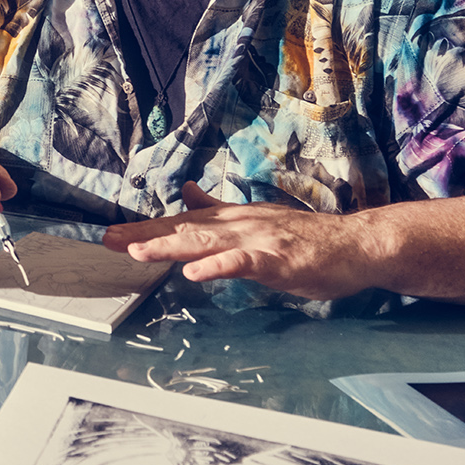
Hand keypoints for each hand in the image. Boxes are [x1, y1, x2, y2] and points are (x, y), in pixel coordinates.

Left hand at [106, 181, 378, 300]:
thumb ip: (219, 211)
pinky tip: (195, 272)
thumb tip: (188, 192)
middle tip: (109, 240)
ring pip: (208, 242)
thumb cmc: (307, 240)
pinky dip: (218, 266)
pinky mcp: (278, 259)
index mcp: (233, 220)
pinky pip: (244, 263)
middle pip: (185, 229)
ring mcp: (259, 240)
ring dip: (171, 246)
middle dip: (146, 235)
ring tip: (139, 252)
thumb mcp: (255, 222)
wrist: (356, 244)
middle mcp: (240, 225)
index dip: (146, 228)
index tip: (112, 235)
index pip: (182, 223)